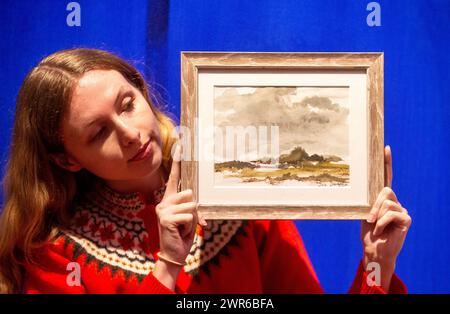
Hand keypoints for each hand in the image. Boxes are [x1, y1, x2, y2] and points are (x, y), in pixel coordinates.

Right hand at [152, 144, 206, 288]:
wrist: (174, 255)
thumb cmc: (182, 235)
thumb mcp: (190, 219)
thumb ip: (191, 208)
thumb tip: (195, 202)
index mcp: (170, 199)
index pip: (174, 177)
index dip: (177, 161)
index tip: (180, 145)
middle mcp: (164, 201)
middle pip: (190, 194)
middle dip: (194, 211)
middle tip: (186, 224)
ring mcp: (163, 209)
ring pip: (191, 205)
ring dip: (193, 220)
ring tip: (183, 229)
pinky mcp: (165, 218)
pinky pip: (188, 216)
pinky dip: (190, 226)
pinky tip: (180, 232)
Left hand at [361, 145, 411, 290]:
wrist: (375, 250)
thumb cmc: (368, 233)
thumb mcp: (363, 213)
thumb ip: (366, 201)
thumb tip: (359, 188)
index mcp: (383, 198)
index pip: (386, 177)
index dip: (386, 162)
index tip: (385, 147)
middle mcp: (394, 200)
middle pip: (385, 190)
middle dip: (374, 204)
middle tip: (368, 217)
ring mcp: (401, 208)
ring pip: (387, 202)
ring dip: (376, 215)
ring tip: (374, 226)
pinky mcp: (406, 218)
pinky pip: (391, 213)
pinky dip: (381, 222)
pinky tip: (380, 230)